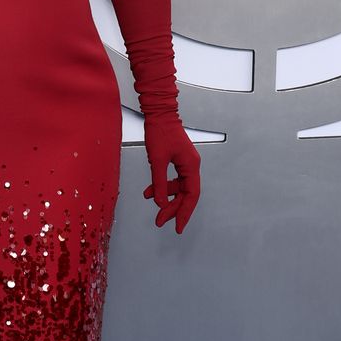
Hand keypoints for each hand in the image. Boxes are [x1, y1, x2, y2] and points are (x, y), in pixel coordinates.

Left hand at [142, 113, 200, 233]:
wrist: (158, 113)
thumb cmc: (160, 131)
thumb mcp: (157, 160)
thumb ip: (158, 183)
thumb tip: (158, 202)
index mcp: (191, 166)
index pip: (191, 196)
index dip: (185, 213)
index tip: (178, 227)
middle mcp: (191, 166)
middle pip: (185, 194)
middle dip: (172, 209)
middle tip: (160, 221)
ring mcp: (184, 163)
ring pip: (178, 188)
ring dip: (165, 198)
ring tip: (154, 207)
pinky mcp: (177, 160)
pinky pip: (172, 179)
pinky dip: (161, 186)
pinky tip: (149, 191)